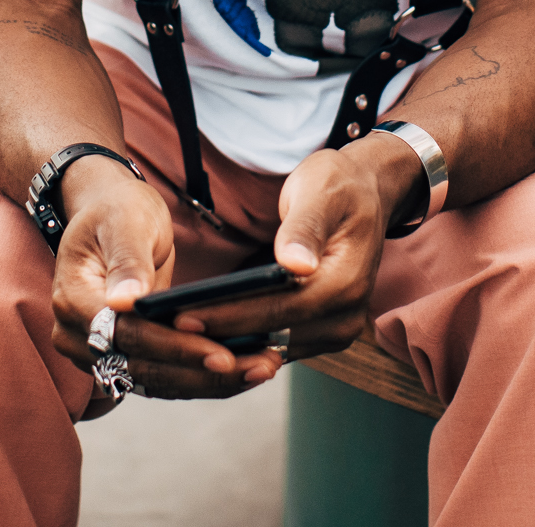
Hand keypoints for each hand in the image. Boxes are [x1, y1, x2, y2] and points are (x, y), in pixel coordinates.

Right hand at [49, 162, 274, 399]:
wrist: (107, 212)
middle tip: (261, 367)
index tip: (224, 355)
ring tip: (263, 368)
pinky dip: (203, 375)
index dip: (177, 348)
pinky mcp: (123, 355)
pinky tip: (245, 368)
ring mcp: (97, 351)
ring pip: (158, 380)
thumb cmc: (118, 209)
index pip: (130, 336)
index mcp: (74, 300)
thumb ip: (128, 260)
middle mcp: (78, 336)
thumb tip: (125, 302)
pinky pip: (164, 374)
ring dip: (212, 381)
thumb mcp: (125, 220)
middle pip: (145, 369)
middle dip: (205, 372)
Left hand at [160, 144, 398, 368]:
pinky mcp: (321, 333)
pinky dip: (244, 341)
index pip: (279, 309)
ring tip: (177, 339)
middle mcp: (344, 317)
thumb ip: (305, 227)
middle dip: (220, 334)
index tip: (185, 316)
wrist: (367, 195)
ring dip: (228, 344)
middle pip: (274, 336)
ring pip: (273, 348)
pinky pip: (278, 344)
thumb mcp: (321, 190)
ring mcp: (335, 330)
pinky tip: (205, 334)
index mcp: (345, 283)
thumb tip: (295, 263)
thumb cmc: (339, 186)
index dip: (231, 314)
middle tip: (167, 334)